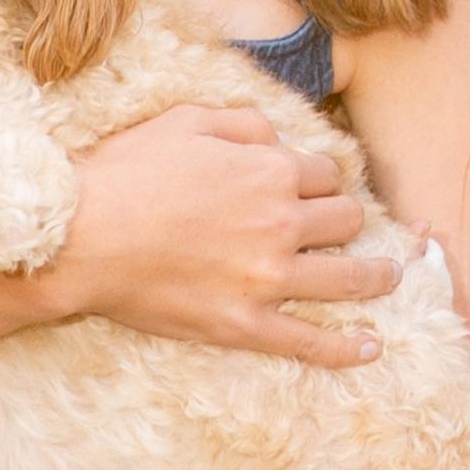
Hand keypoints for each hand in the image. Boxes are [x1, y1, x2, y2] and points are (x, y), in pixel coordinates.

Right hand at [37, 105, 396, 364]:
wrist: (78, 237)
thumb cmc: (126, 173)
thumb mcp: (186, 121)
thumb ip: (245, 124)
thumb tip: (280, 137)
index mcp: (271, 171)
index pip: (327, 174)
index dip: (322, 178)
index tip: (315, 187)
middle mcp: (282, 224)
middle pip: (347, 221)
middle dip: (348, 220)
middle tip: (345, 227)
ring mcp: (267, 279)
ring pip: (349, 278)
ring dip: (376, 276)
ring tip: (390, 276)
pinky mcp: (244, 324)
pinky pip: (310, 342)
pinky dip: (347, 348)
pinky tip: (372, 347)